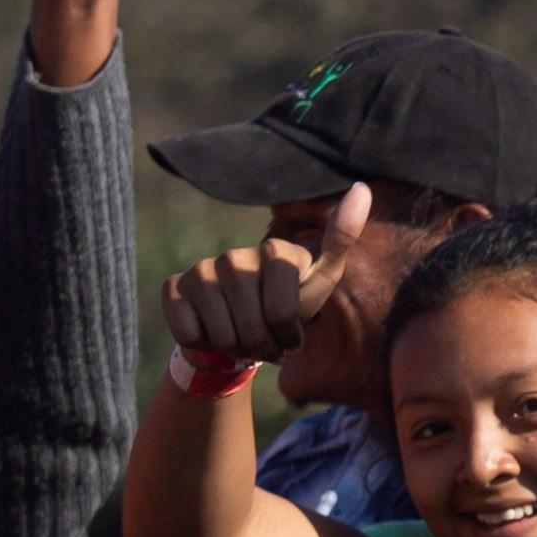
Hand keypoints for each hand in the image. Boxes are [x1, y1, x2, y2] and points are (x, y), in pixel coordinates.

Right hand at [170, 187, 366, 361]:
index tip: (290, 333)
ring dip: (233, 348)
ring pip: (221, 333)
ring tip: (240, 338)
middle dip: (261, 346)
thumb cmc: (284, 308)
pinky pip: (189, 331)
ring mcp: (202, 268)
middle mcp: (236, 254)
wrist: (237, 332)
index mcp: (276, 251)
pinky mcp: (174, 287)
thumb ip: (340, 241)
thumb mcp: (320, 281)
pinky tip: (209, 330)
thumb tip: (361, 188)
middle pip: (252, 327)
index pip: (282, 314)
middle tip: (263, 341)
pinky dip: (201, 342)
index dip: (287, 336)